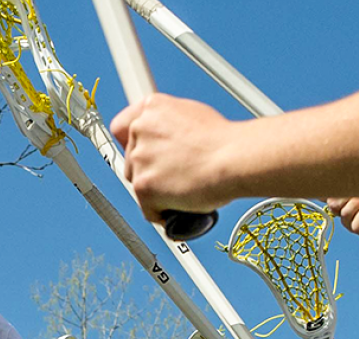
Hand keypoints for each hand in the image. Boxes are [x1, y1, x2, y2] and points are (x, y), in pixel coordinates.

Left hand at [109, 94, 237, 222]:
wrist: (235, 159)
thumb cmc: (224, 142)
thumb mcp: (193, 115)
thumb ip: (168, 124)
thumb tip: (165, 137)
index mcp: (151, 107)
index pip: (122, 127)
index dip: (131, 143)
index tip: (142, 152)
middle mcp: (140, 129)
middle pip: (130, 159)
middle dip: (148, 169)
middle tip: (175, 173)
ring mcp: (139, 158)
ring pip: (137, 184)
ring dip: (156, 190)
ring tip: (184, 185)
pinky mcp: (142, 185)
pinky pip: (148, 209)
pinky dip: (163, 211)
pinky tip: (182, 204)